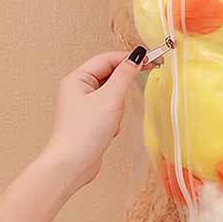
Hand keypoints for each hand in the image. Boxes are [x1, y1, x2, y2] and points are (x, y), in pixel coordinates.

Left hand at [40, 48, 145, 194]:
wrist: (72, 165)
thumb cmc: (85, 130)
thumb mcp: (110, 98)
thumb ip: (125, 75)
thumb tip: (137, 56)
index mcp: (77, 79)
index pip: (106, 59)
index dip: (128, 58)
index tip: (150, 60)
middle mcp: (78, 89)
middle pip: (109, 75)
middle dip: (123, 84)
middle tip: (141, 84)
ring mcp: (83, 106)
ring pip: (111, 94)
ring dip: (119, 104)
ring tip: (115, 117)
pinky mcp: (90, 120)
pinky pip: (110, 109)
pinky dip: (115, 117)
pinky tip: (111, 129)